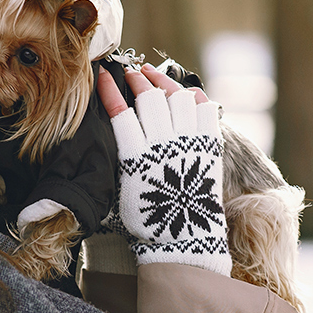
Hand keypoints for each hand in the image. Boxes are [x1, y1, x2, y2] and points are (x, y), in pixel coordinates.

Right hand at [98, 66, 229, 275]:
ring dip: (165, 84)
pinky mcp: (209, 145)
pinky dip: (195, 98)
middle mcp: (164, 145)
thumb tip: (108, 137)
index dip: (109, 89)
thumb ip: (117, 160)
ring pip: (178, 97)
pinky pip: (205, 108)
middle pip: (149, 98)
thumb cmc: (148, 220)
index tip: (103, 74)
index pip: (120, 112)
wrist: (183, 238)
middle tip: (132, 74)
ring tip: (157, 79)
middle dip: (138, 80)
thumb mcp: (122, 190)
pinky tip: (186, 95)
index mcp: (137, 157)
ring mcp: (190, 143)